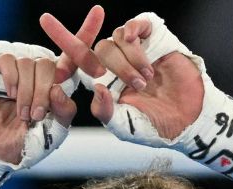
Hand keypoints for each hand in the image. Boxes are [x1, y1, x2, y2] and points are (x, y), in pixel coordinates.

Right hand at [0, 6, 103, 162]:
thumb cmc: (24, 143)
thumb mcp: (53, 132)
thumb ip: (63, 112)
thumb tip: (58, 88)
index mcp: (58, 83)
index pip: (76, 55)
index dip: (87, 31)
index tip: (98, 10)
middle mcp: (40, 71)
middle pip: (51, 65)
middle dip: (44, 91)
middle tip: (35, 115)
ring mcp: (19, 67)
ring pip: (31, 65)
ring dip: (26, 93)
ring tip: (21, 113)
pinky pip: (10, 61)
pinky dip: (11, 79)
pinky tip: (8, 93)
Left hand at [41, 13, 203, 139]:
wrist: (188, 117)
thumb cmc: (154, 125)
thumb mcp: (123, 125)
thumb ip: (105, 111)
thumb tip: (95, 87)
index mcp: (101, 81)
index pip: (75, 58)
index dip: (61, 37)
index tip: (44, 19)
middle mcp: (113, 63)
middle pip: (97, 51)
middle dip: (115, 67)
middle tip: (138, 84)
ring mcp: (133, 49)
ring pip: (114, 40)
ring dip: (130, 61)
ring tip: (147, 79)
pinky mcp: (153, 39)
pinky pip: (134, 27)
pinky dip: (134, 35)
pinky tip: (142, 49)